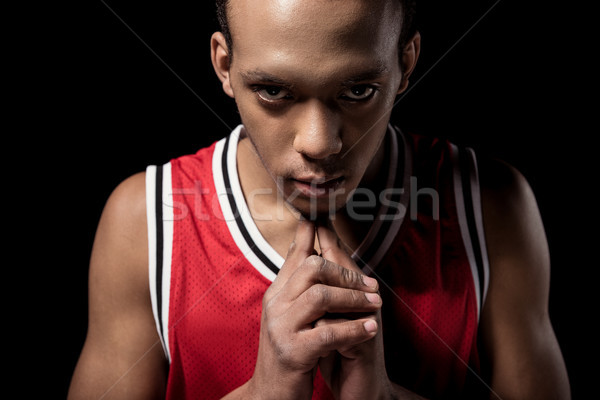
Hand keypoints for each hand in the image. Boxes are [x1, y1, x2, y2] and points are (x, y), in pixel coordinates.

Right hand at [247, 219, 381, 399]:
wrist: (271, 394)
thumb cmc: (290, 351)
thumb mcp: (292, 314)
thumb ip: (302, 285)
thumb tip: (312, 250)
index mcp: (277, 293)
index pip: (296, 255)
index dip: (311, 235)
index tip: (322, 218)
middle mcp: (275, 305)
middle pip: (311, 268)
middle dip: (346, 272)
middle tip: (370, 284)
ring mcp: (281, 328)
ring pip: (321, 296)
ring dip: (354, 298)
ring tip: (375, 304)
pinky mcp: (293, 352)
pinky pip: (328, 333)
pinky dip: (354, 329)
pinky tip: (371, 329)